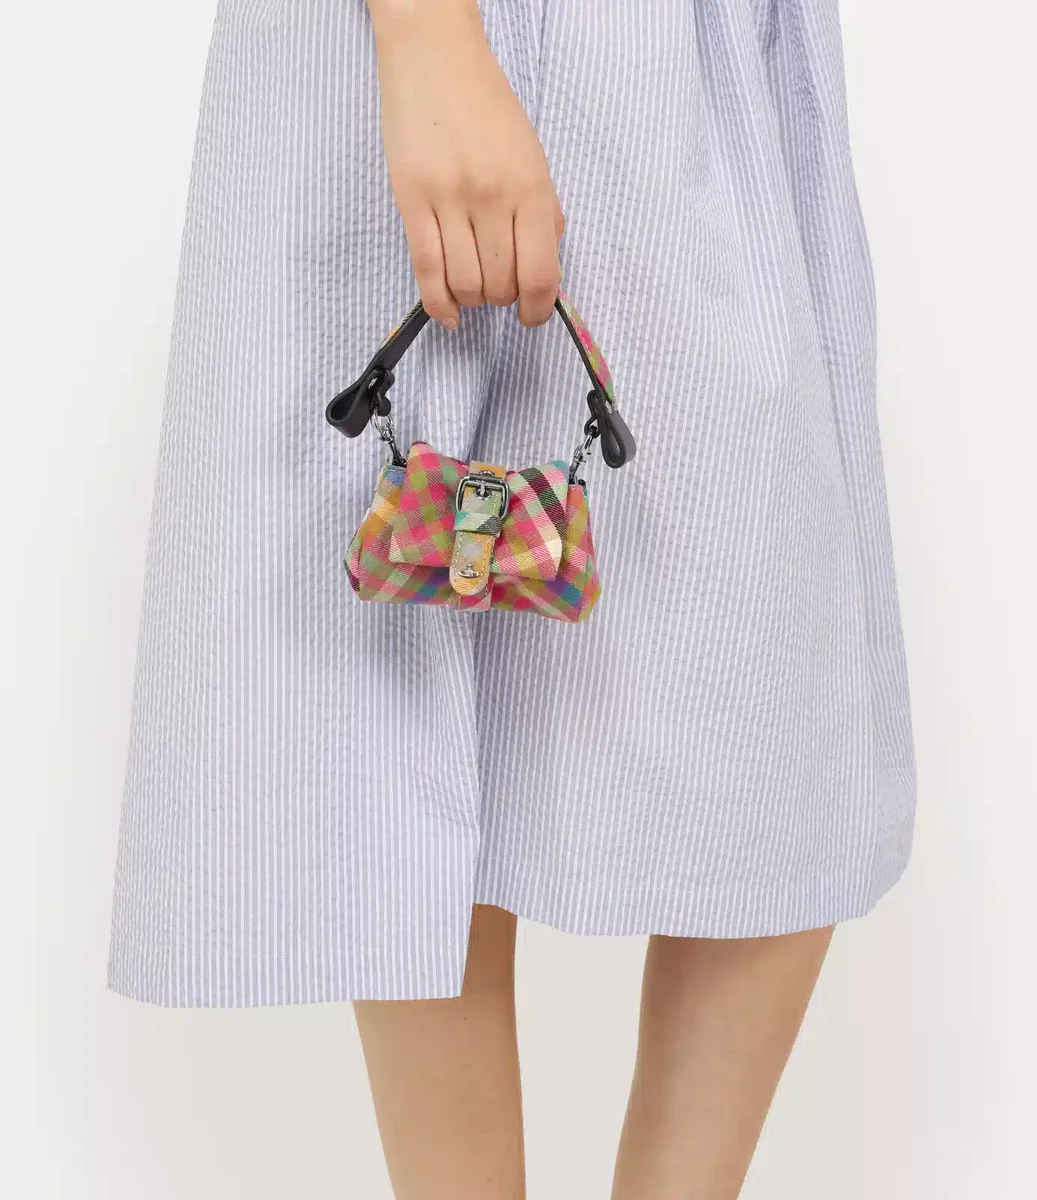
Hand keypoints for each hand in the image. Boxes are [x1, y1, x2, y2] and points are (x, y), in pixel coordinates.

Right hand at [369, 1, 563, 328]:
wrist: (435, 59)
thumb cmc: (487, 107)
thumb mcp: (533, 156)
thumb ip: (543, 213)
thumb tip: (546, 270)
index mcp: (532, 188)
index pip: (541, 274)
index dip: (538, 308)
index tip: (531, 316)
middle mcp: (493, 198)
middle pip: (500, 285)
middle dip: (502, 298)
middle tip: (498, 287)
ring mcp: (449, 201)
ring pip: (464, 285)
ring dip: (471, 300)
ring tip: (473, 287)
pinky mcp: (411, 201)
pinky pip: (426, 271)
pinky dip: (438, 304)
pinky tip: (448, 316)